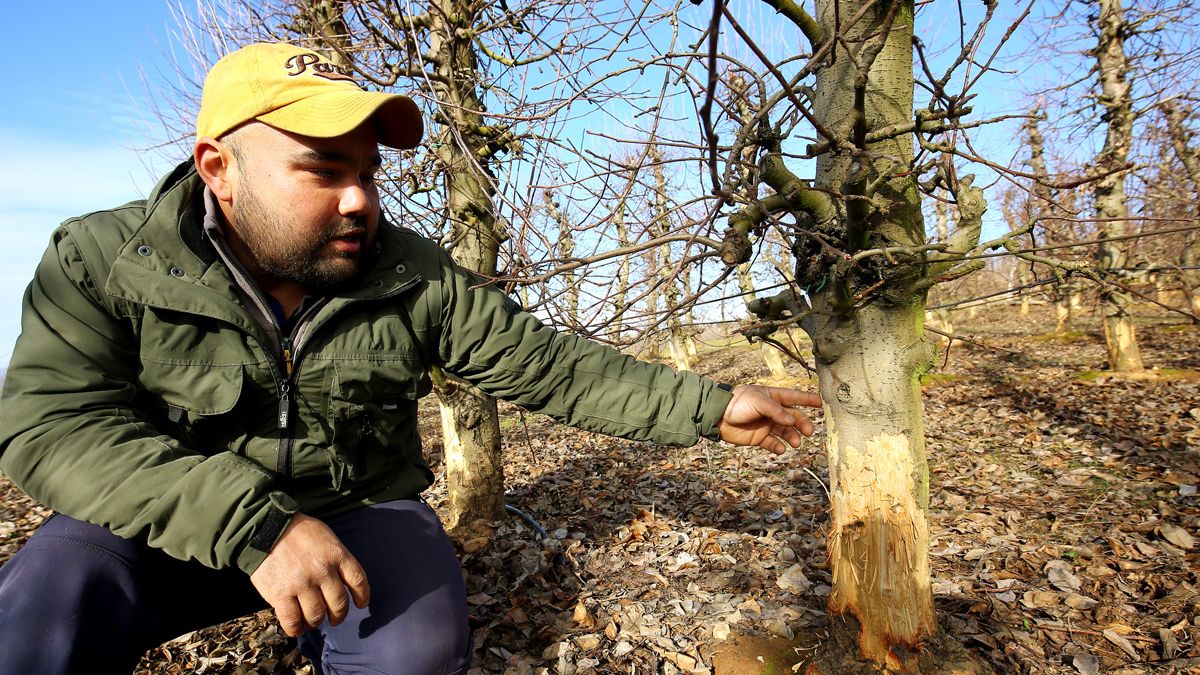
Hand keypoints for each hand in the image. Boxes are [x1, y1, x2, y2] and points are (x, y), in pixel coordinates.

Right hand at [249, 513, 369, 636]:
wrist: (265, 527)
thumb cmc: (297, 530)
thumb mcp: (325, 537)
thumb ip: (336, 557)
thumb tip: (342, 581)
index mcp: (336, 554)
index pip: (358, 580)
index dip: (362, 596)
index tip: (361, 604)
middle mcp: (322, 570)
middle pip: (339, 603)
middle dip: (338, 615)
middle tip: (334, 618)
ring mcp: (302, 584)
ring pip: (317, 615)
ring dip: (316, 621)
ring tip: (313, 621)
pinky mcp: (281, 594)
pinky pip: (293, 621)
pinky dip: (296, 628)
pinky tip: (297, 627)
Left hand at [716, 385, 821, 453]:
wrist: (718, 417)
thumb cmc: (737, 403)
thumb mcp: (758, 401)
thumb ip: (776, 410)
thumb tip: (792, 419)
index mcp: (772, 397)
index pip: (794, 397)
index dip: (808, 399)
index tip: (821, 403)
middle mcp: (772, 411)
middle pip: (793, 417)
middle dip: (802, 424)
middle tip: (808, 432)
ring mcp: (766, 424)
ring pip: (785, 431)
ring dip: (792, 437)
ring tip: (795, 443)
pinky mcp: (759, 437)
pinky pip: (773, 443)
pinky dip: (778, 447)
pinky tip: (781, 449)